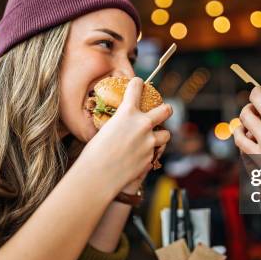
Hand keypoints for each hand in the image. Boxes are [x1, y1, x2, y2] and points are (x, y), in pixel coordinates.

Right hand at [75, 78, 171, 196]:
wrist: (98, 175)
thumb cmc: (94, 153)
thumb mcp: (105, 130)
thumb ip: (119, 124)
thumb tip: (122, 126)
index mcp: (127, 112)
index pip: (136, 88)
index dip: (137, 84)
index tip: (139, 83)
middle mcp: (142, 124)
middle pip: (165, 110)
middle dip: (166, 109)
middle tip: (165, 110)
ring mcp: (149, 142)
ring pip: (166, 134)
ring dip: (161, 136)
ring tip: (153, 139)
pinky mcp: (150, 158)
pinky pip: (155, 153)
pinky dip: (150, 154)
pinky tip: (140, 157)